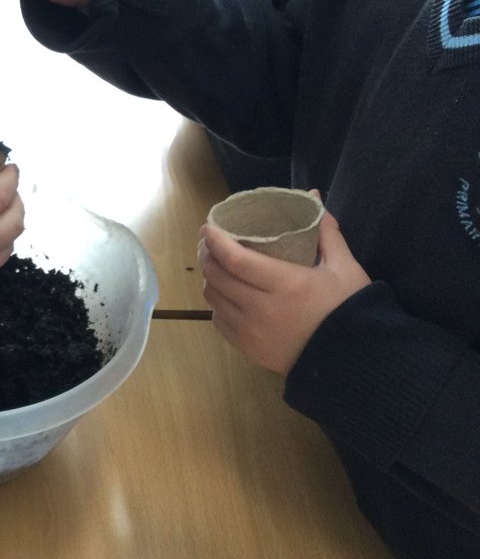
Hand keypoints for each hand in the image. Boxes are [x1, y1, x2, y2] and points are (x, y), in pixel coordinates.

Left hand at [197, 206, 370, 374]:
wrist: (351, 362)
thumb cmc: (349, 309)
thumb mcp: (344, 267)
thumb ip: (326, 231)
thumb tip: (313, 196)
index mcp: (286, 284)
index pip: (235, 259)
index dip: (215, 240)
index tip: (208, 226)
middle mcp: (262, 309)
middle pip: (217, 276)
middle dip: (208, 255)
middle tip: (210, 242)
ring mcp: (251, 331)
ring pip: (213, 298)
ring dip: (211, 278)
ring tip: (217, 265)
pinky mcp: (247, 348)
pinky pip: (219, 320)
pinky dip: (218, 303)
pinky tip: (227, 293)